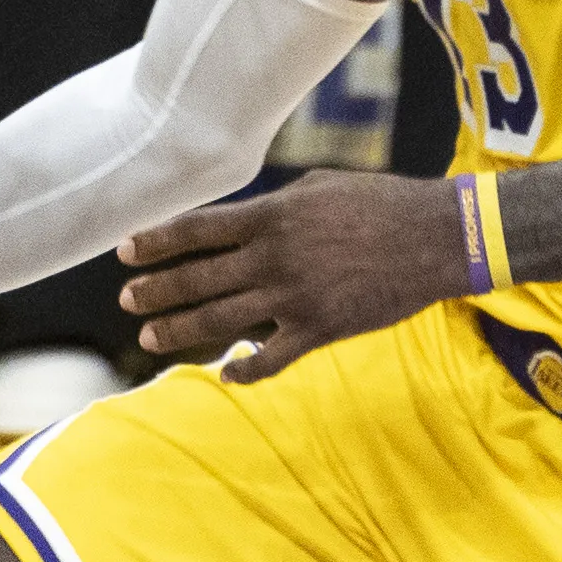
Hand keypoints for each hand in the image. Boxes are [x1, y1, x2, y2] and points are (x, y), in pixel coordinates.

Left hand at [117, 169, 466, 382]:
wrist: (435, 238)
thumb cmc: (380, 203)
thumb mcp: (320, 187)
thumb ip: (276, 205)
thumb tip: (243, 218)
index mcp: (273, 217)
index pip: (197, 229)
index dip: (156, 240)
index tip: (126, 251)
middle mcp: (274, 257)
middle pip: (197, 278)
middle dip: (155, 290)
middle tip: (127, 299)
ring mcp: (294, 298)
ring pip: (219, 321)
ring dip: (178, 329)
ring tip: (149, 335)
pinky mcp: (319, 330)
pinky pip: (269, 360)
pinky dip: (244, 371)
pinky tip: (226, 374)